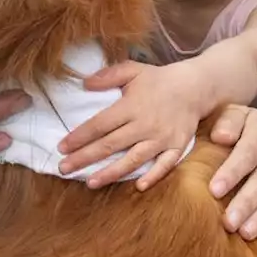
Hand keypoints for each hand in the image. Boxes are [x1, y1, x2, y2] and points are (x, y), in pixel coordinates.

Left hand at [57, 60, 206, 188]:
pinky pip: (165, 165)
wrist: (195, 86)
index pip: (99, 124)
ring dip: (111, 173)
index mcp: (131, 106)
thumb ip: (108, 75)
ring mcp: (162, 138)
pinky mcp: (177, 146)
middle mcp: (145, 124)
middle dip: (85, 158)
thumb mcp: (133, 70)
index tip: (61, 147)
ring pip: (133, 160)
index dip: (79, 137)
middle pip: (110, 145)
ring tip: (90, 183)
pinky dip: (153, 176)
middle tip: (63, 168)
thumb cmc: (158, 79)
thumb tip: (84, 83)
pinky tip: (139, 187)